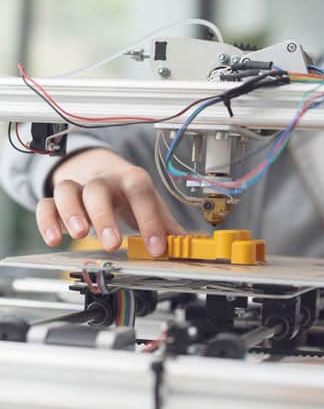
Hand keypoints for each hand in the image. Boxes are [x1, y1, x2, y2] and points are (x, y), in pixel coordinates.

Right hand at [35, 148, 183, 255]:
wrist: (98, 167)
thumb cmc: (126, 189)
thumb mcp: (149, 202)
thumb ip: (165, 223)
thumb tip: (186, 244)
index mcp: (131, 179)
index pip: (141, 193)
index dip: (150, 220)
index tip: (156, 248)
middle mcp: (104, 180)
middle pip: (99, 190)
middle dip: (105, 217)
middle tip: (113, 244)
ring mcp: (78, 187)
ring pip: (68, 190)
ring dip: (72, 213)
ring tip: (79, 235)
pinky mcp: (57, 197)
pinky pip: (46, 203)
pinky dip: (47, 220)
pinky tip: (54, 239)